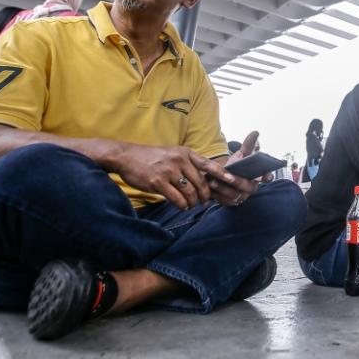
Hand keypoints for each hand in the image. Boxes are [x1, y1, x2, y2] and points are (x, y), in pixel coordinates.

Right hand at [114, 143, 233, 209]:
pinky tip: (181, 206)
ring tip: (191, 205)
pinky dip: (181, 205)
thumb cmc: (151, 157)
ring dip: (193, 202)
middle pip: (201, 182)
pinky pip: (176, 198)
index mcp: (185, 153)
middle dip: (205, 195)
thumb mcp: (172, 153)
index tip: (232, 180)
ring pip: (190, 192)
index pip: (208, 164)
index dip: (222, 174)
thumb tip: (202, 178)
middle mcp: (179, 161)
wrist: (126, 156)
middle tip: (205, 202)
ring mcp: (169, 171)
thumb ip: (187, 163)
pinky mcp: (158, 182)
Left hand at [208, 131, 263, 206]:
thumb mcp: (241, 155)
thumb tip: (255, 132)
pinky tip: (208, 188)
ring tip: (212, 181)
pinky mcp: (229, 203)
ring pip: (232, 194)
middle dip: (235, 180)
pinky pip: (222, 200)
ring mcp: (240, 197)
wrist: (222, 179)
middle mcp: (250, 189)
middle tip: (225, 175)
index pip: (266, 177)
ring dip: (222, 187)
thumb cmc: (235, 166)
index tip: (265, 175)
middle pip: (245, 186)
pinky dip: (215, 194)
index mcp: (257, 177)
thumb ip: (248, 145)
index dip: (267, 176)